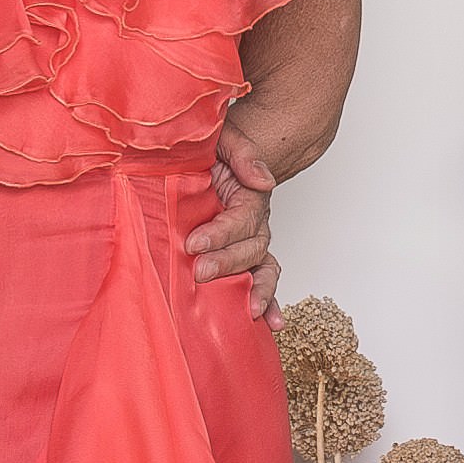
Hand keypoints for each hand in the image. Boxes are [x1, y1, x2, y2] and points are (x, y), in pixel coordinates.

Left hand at [190, 118, 279, 313]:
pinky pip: (261, 279)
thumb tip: (264, 181)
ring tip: (251, 310)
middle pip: (252, 247)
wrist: (211, 158)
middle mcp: (256, 221)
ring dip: (259, 290)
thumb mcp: (224, 140)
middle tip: (200, 271)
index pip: (241, 219)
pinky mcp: (243, 256)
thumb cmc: (213, 150)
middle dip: (228, 263)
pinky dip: (268, 301)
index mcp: (249, 195)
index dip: (220, 233)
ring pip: (263, 267)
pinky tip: (270, 322)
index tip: (193, 243)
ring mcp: (251, 241)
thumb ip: (243, 154)